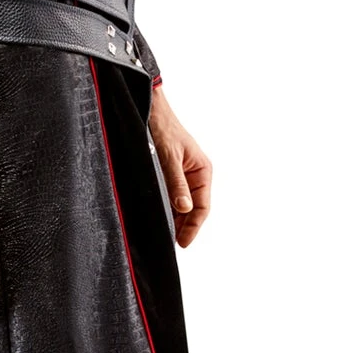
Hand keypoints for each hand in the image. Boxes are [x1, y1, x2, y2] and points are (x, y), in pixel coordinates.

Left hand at [149, 87, 212, 248]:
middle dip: (183, 226)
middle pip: (192, 209)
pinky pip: (171, 196)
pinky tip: (157, 217)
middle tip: (170, 244)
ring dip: (174, 219)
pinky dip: (166, 208)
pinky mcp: (169, 174)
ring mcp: (182, 175)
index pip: (202, 207)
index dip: (193, 227)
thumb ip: (176, 184)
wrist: (149, 109)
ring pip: (181, 205)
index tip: (182, 243)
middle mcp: (195, 175)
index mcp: (202, 171)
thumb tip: (184, 208)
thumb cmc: (162, 128)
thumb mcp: (168, 158)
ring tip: (162, 234)